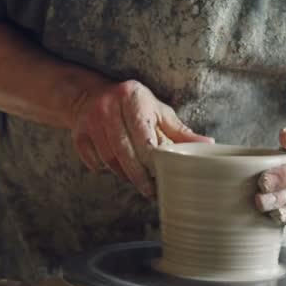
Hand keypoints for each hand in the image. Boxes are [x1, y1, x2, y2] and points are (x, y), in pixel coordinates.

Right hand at [70, 80, 212, 196]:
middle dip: (137, 176)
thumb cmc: (133, 105)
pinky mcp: (77, 131)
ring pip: (108, 158)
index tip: (160, 176)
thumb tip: (208, 145)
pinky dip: (103, 168)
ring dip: (122, 174)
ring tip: (134, 180)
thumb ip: (180, 130)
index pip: (143, 136)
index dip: (152, 160)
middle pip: (124, 151)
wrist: (89, 94)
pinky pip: (92, 159)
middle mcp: (108, 106)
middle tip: (148, 190)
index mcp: (132, 97)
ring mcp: (90, 119)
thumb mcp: (157, 110)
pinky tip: (113, 169)